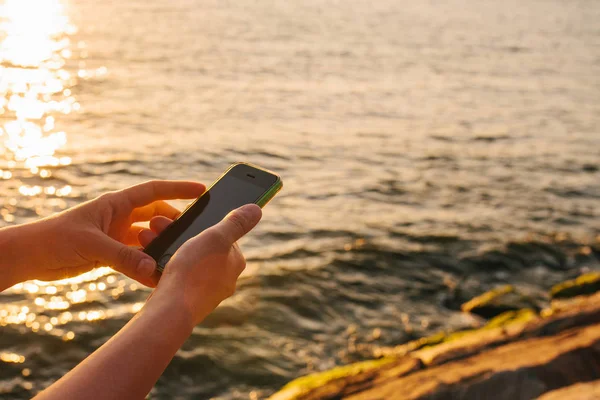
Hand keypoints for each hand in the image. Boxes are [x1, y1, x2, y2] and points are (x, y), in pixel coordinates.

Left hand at [13, 181, 204, 286]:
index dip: (179, 189)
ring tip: (178, 257)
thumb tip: (153, 270)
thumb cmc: (56, 239)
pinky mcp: (111, 254)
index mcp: (116, 204)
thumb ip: (124, 258)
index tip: (202, 191)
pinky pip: (136, 259)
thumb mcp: (92, 245)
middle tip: (193, 233)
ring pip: (148, 239)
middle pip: (156, 215)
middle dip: (174, 222)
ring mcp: (116, 236)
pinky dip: (147, 267)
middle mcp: (119, 217)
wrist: (30, 256)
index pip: (155, 191)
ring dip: (161, 247)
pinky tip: (157, 277)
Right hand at [140, 204, 261, 325]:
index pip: (223, 235)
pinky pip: (173, 277)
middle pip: (201, 248)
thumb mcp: (216, 237)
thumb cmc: (194, 271)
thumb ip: (236, 222)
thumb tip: (256, 209)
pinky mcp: (185, 300)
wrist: (171, 310)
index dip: (202, 224)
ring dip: (166, 246)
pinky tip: (149, 260)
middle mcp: (224, 279)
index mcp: (235, 263)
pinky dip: (160, 266)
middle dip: (179, 234)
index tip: (182, 218)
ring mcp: (204, 292)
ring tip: (147, 237)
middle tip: (158, 224)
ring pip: (184, 261)